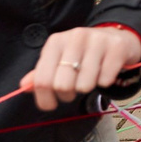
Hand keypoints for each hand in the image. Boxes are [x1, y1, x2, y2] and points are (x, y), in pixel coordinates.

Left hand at [21, 23, 140, 109]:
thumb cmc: (83, 54)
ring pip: (85, 85)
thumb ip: (41, 74)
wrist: (116, 38)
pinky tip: (104, 71)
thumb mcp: (59, 60)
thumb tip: (23, 86)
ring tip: (90, 78)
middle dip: (68, 95)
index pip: (42, 80)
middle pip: (62, 85)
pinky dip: (105, 82)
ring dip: (87, 88)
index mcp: (56, 42)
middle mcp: (75, 37)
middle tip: (74, 89)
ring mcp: (97, 40)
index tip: (51, 104)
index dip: (44, 99)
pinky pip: (105, 80)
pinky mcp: (117, 47)